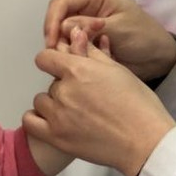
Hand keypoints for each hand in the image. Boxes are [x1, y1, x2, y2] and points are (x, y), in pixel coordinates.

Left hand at [25, 28, 175, 175]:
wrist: (145, 141)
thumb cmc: (138, 106)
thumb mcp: (118, 71)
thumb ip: (92, 53)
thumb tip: (76, 34)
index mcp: (79, 70)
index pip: (46, 58)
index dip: (55, 61)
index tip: (63, 68)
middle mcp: (65, 91)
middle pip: (51, 82)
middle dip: (65, 86)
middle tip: (86, 97)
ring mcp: (58, 115)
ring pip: (41, 100)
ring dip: (53, 104)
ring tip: (75, 112)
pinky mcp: (56, 137)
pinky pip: (30, 122)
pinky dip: (38, 119)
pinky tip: (54, 121)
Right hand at [43, 0, 175, 80]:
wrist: (157, 56)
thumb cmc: (145, 36)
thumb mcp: (119, 29)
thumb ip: (91, 26)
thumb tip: (63, 26)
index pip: (62, 1)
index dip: (52, 21)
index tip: (52, 42)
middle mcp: (86, 4)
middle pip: (57, 16)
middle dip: (55, 35)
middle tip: (60, 55)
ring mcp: (84, 21)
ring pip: (60, 32)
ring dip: (62, 46)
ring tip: (71, 59)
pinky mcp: (85, 37)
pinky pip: (69, 43)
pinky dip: (70, 52)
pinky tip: (78, 61)